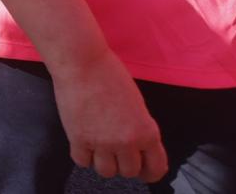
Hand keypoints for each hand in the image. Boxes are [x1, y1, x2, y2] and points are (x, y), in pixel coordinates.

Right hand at [51, 52, 166, 182]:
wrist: (83, 63)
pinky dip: (83, 155)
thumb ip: (140, 128)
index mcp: (147, 132)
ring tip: (98, 148)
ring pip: (107, 172)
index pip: (156, 168)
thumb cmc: (110, 75)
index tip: (144, 171)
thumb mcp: (137, 104)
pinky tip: (83, 143)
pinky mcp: (79, 139)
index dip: (150, 173)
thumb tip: (136, 146)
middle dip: (123, 164)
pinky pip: (82, 162)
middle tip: (116, 153)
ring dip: (103, 162)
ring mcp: (102, 142)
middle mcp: (127, 142)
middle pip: (129, 172)